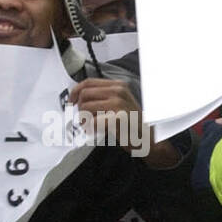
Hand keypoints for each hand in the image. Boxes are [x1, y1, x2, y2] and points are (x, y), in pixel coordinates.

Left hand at [68, 78, 183, 167]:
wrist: (150, 139)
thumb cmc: (133, 124)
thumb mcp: (121, 102)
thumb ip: (103, 97)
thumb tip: (79, 98)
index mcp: (118, 86)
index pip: (88, 82)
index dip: (75, 92)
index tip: (72, 102)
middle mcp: (118, 91)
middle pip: (84, 94)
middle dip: (79, 108)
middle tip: (84, 120)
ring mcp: (118, 104)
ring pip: (85, 108)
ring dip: (83, 120)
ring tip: (91, 127)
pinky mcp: (116, 119)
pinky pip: (92, 122)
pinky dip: (89, 129)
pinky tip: (95, 132)